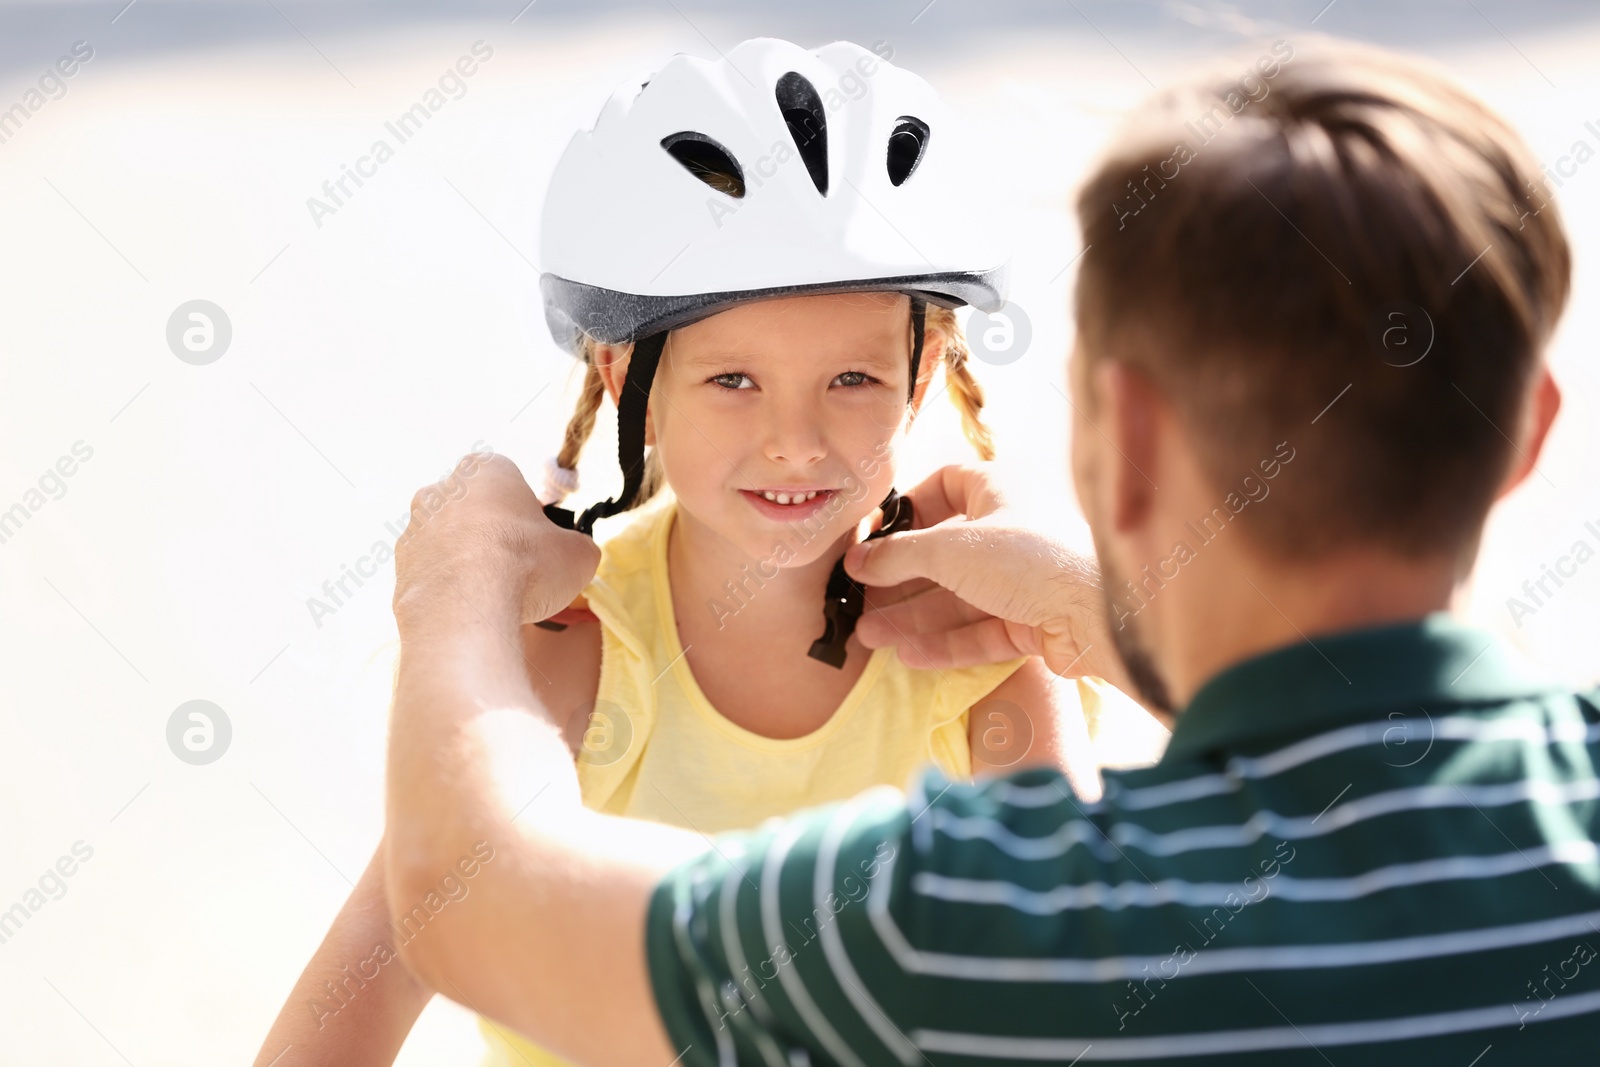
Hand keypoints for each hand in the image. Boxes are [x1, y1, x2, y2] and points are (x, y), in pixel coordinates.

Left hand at [391, 452, 600, 633]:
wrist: (463, 608)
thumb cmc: (525, 565)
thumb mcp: (579, 554)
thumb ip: (575, 547)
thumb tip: (573, 556)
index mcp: (486, 469)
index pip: (511, 483)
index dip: (528, 515)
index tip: (538, 543)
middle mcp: (441, 488)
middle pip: (476, 510)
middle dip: (493, 535)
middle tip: (518, 570)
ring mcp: (414, 527)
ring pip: (450, 542)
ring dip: (468, 561)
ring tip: (493, 596)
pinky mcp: (399, 566)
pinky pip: (432, 573)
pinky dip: (448, 588)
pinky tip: (468, 608)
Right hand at [846, 464, 1127, 688]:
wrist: (1102, 613)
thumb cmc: (1028, 559)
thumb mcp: (949, 549)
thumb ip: (897, 556)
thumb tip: (857, 561)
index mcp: (999, 490)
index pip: (945, 486)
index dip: (908, 510)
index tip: (874, 537)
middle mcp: (1014, 530)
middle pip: (946, 552)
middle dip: (901, 578)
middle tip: (860, 597)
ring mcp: (1026, 579)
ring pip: (960, 596)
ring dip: (915, 616)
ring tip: (871, 635)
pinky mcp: (1036, 621)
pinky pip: (981, 629)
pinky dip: (946, 642)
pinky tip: (909, 655)